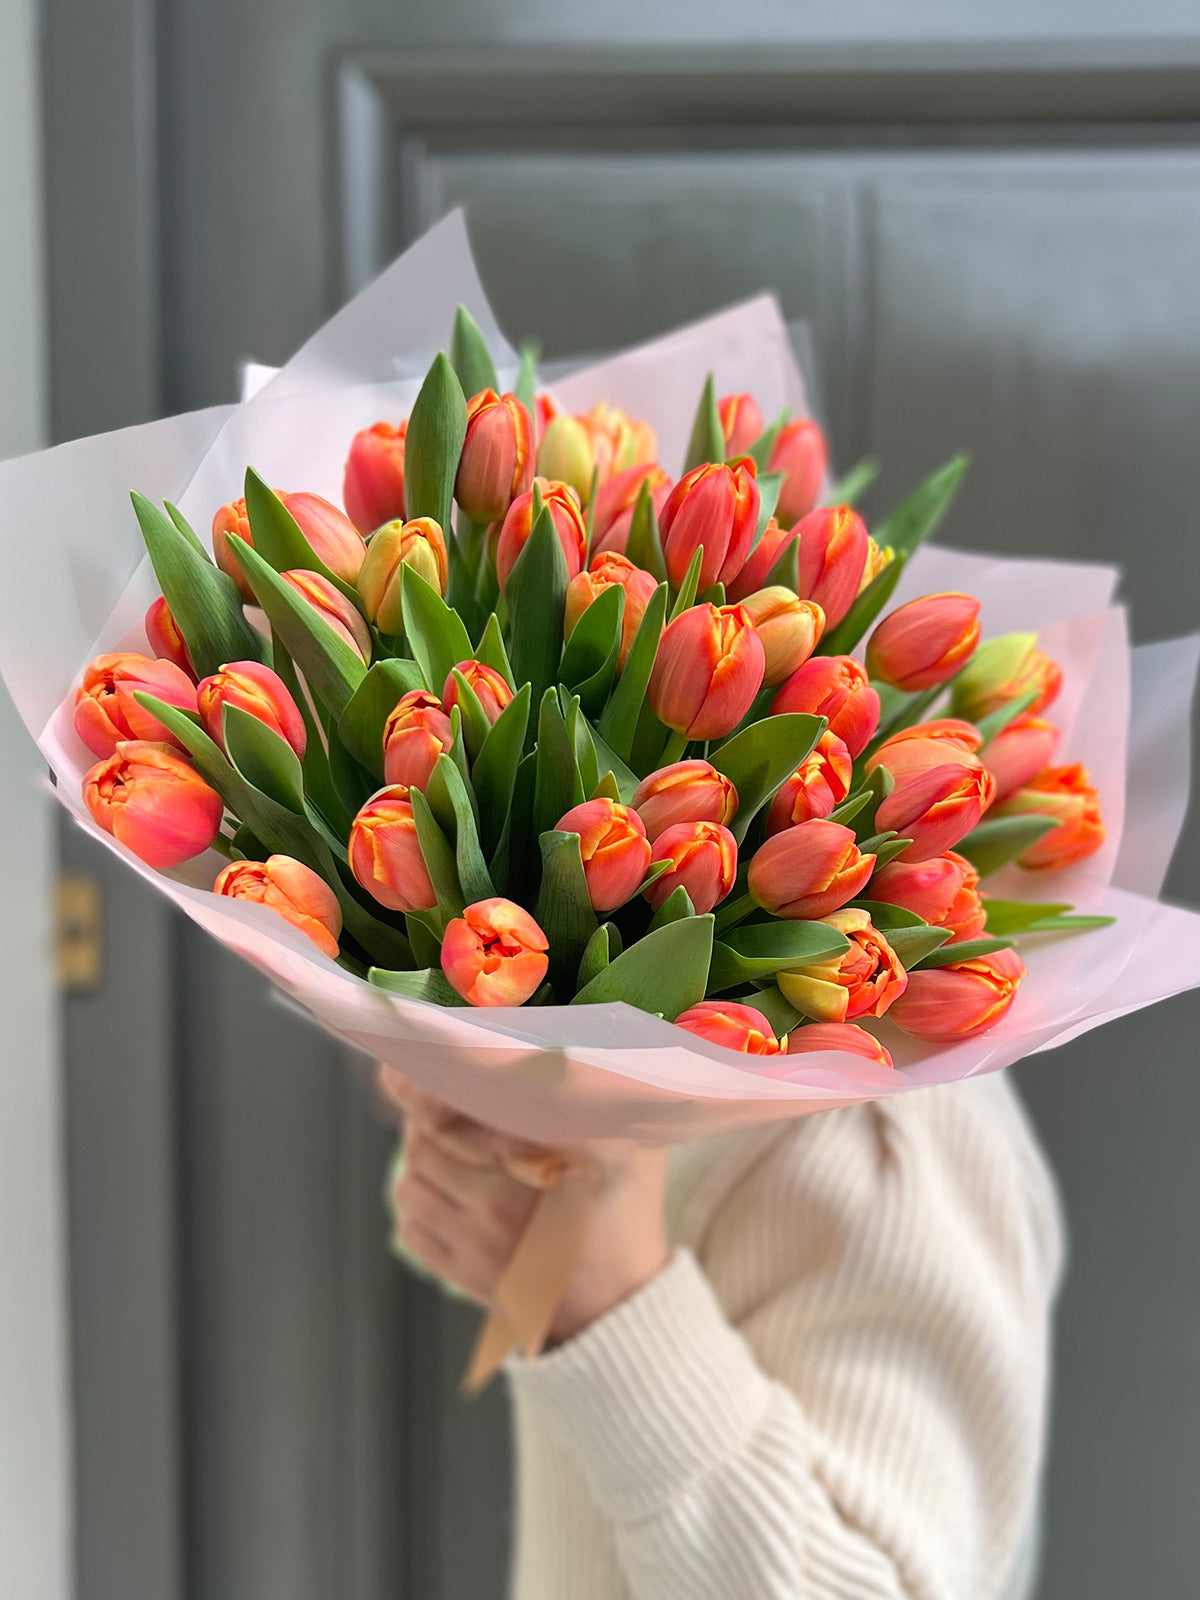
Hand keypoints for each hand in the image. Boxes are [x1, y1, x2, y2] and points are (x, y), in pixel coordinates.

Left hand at [380, 1070, 669, 1343]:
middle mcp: (496, 1207)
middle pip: (422, 1147)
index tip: (427, 1074)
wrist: (622, 1303)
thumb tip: (573, 1054)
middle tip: (442, 1109)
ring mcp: (476, 1246)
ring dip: (418, 1162)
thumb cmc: (626, 1217)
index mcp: (534, 1169)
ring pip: (410, 1187)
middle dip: (424, 1122)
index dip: (427, 1093)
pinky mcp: (464, 1275)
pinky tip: (442, 1191)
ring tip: (441, 1148)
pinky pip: (413, 1230)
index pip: (450, 1118)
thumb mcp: (630, 1152)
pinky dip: (417, 1205)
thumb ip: (602, 1103)